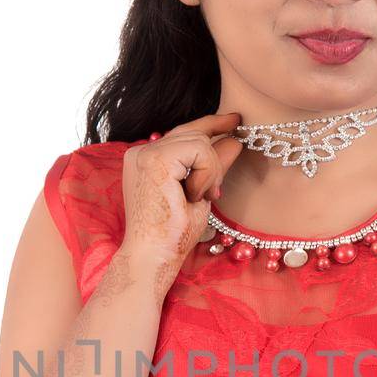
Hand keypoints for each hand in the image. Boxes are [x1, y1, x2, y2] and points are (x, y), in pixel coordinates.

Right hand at [118, 111, 244, 279]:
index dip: (211, 124)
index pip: (183, 133)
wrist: (153, 257)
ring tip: (201, 197)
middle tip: (217, 185)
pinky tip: (195, 195)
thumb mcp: (200, 193)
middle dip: (214, 159)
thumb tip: (234, 140)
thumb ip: (213, 165)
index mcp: (146, 159)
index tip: (234, 120)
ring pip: (199, 140)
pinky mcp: (155, 160)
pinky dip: (207, 174)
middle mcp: (141, 152)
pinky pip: (199, 149)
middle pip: (192, 132)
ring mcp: (144, 153)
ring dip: (210, 171)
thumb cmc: (172, 234)